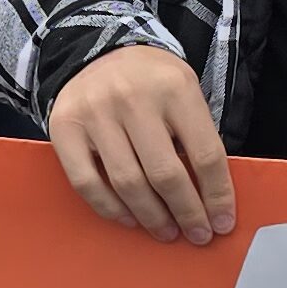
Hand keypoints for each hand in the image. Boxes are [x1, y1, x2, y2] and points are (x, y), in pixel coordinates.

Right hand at [50, 43, 233, 245]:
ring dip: (152, 217)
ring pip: (128, 183)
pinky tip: (130, 219)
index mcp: (175, 88)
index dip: (217, 196)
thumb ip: (196, 137)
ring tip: (166, 231)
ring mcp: (95, 113)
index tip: (222, 223)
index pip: (205, 154)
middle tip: (197, 234)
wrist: (97, 52)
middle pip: (166, 174)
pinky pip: (87, 183)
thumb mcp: (184, 93)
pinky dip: (111, 209)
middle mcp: (133, 98)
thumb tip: (212, 201)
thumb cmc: (151, 83)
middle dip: (187, 213)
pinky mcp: (64, 128)